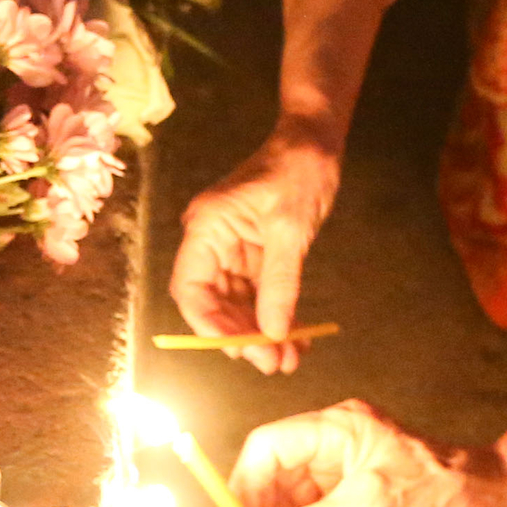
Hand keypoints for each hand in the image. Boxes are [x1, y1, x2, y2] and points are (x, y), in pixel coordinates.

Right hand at [171, 129, 340, 373]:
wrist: (314, 143)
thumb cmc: (298, 173)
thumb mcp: (289, 229)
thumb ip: (279, 283)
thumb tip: (273, 334)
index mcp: (207, 229)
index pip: (191, 289)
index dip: (208, 325)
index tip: (238, 350)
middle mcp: (213, 243)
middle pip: (213, 303)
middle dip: (240, 335)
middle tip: (273, 363)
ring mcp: (233, 252)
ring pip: (237, 305)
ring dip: (261, 333)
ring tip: (289, 360)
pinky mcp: (255, 256)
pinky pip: (258, 295)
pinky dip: (274, 317)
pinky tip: (295, 339)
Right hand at [229, 401, 506, 506]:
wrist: (494, 506)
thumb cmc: (446, 489)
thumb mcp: (375, 506)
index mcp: (337, 428)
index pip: (268, 447)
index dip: (247, 487)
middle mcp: (335, 446)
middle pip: (273, 478)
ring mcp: (345, 474)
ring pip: (291, 505)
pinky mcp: (357, 500)